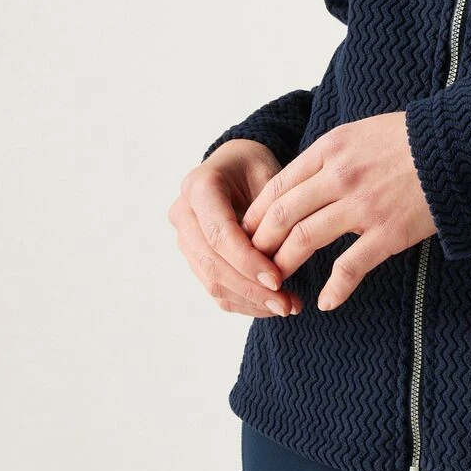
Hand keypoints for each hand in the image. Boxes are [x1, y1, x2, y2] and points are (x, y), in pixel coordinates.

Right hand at [169, 141, 304, 317]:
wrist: (235, 163)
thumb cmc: (256, 165)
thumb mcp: (269, 173)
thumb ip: (272, 211)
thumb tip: (284, 257)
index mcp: (199, 186)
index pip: (220, 234)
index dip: (247, 261)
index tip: (278, 280)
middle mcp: (184, 214)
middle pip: (212, 263)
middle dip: (250, 289)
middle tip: (287, 304)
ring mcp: (185, 238)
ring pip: (211, 281)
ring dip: (249, 300)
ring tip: (287, 307)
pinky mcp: (193, 256)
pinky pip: (214, 287)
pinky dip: (243, 301)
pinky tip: (272, 305)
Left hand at [240, 111, 436, 311]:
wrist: (460, 146)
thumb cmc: (414, 138)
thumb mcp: (362, 132)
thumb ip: (331, 155)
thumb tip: (302, 181)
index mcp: (332, 148)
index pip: (277, 186)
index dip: (257, 214)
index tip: (249, 232)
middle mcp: (341, 175)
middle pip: (282, 215)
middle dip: (261, 243)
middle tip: (255, 261)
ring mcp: (363, 205)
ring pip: (304, 240)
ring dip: (285, 264)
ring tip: (278, 281)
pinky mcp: (388, 232)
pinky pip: (349, 266)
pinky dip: (334, 289)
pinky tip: (325, 301)